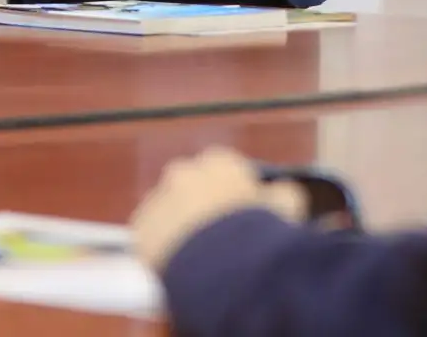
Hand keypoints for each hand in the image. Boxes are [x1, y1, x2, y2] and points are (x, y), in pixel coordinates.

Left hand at [130, 148, 306, 272]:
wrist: (221, 265)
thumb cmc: (257, 231)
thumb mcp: (286, 206)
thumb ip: (283, 193)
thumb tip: (283, 190)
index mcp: (219, 161)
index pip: (225, 168)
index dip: (233, 192)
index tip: (239, 213)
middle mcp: (184, 171)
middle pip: (192, 186)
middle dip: (201, 204)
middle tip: (216, 235)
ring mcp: (158, 197)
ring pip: (168, 210)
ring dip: (178, 224)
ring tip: (196, 254)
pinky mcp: (140, 228)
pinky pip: (149, 235)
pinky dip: (159, 246)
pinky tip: (176, 264)